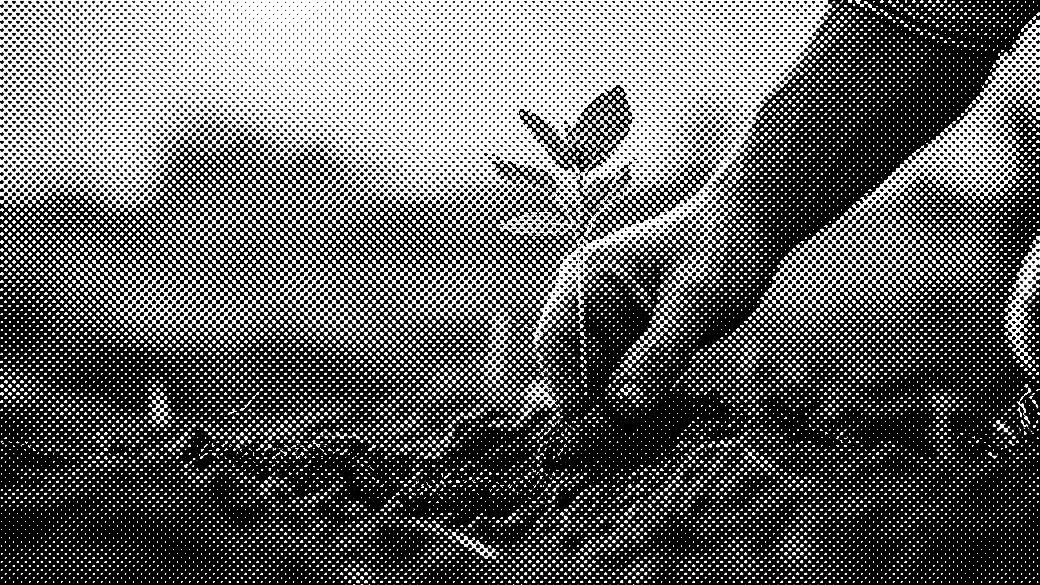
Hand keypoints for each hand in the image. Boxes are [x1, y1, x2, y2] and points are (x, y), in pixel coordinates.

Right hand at [534, 193, 780, 466]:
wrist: (752, 227)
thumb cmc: (718, 245)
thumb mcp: (694, 299)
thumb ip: (658, 352)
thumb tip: (622, 409)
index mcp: (587, 279)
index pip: (553, 338)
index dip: (559, 381)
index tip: (581, 419)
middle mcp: (592, 304)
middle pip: (575, 366)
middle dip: (592, 404)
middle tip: (615, 443)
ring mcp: (617, 325)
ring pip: (603, 380)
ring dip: (618, 408)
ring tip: (638, 439)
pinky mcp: (640, 342)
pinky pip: (630, 380)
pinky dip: (640, 401)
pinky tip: (657, 424)